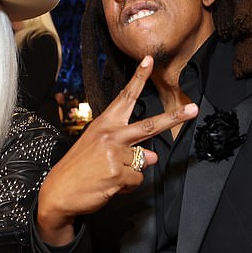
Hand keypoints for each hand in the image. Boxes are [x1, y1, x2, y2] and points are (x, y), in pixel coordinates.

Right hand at [37, 56, 197, 244]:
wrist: (58, 191)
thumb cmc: (78, 169)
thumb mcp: (99, 150)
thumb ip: (127, 148)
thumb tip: (152, 157)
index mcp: (104, 124)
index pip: (125, 97)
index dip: (138, 78)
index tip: (149, 61)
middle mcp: (110, 135)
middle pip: (149, 125)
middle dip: (174, 118)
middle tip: (193, 109)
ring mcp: (114, 154)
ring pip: (143, 162)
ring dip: (131, 172)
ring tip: (108, 175)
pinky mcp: (118, 173)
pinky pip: (137, 179)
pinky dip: (127, 186)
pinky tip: (109, 184)